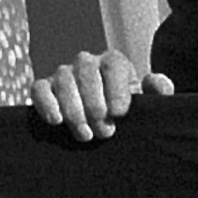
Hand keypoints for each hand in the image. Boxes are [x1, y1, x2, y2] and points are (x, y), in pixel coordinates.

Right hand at [30, 50, 173, 141]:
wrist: (104, 121)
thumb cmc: (127, 111)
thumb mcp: (148, 102)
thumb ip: (158, 91)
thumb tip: (154, 83)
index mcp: (113, 62)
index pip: (113, 65)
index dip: (116, 89)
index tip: (119, 114)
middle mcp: (86, 63)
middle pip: (85, 70)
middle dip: (94, 103)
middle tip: (105, 132)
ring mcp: (63, 74)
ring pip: (63, 80)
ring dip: (74, 109)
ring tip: (86, 135)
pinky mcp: (44, 88)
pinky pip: (38, 89)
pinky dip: (45, 103)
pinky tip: (57, 121)